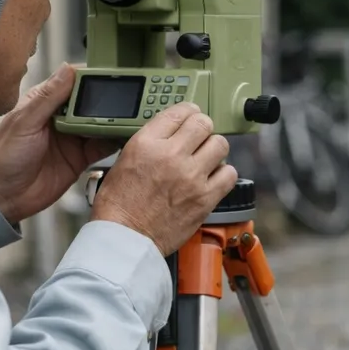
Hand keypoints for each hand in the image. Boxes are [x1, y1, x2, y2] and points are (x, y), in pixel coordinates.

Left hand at [0, 63, 119, 224]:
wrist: (3, 198)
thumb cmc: (3, 158)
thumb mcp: (23, 122)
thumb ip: (48, 97)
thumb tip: (68, 69)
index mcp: (45, 102)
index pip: (74, 82)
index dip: (95, 77)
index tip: (116, 73)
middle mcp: (61, 117)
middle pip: (93, 102)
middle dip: (113, 99)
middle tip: (135, 95)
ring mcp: (73, 138)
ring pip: (102, 123)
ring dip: (118, 120)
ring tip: (137, 114)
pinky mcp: (80, 158)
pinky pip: (104, 147)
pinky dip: (117, 142)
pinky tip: (129, 137)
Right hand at [91, 103, 237, 255]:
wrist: (125, 238)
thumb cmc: (119, 206)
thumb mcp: (124, 160)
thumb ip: (150, 143)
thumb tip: (170, 135)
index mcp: (147, 143)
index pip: (179, 111)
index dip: (188, 112)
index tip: (190, 118)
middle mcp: (171, 155)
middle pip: (204, 123)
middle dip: (202, 129)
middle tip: (199, 138)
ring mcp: (191, 176)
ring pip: (220, 144)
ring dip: (214, 150)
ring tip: (206, 159)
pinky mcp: (205, 198)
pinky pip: (229, 174)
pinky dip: (223, 174)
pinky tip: (213, 178)